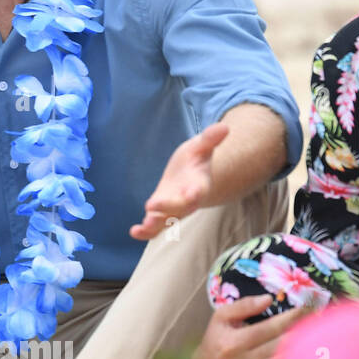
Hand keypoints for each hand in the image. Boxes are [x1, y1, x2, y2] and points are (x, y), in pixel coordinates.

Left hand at [130, 122, 228, 239]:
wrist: (190, 174)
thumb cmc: (196, 159)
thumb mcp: (201, 147)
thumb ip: (210, 139)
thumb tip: (224, 126)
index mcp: (199, 185)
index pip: (199, 191)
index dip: (195, 192)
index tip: (192, 194)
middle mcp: (187, 201)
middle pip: (180, 208)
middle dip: (167, 207)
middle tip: (152, 206)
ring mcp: (174, 209)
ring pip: (167, 221)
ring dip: (155, 225)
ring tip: (143, 227)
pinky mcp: (160, 213)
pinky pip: (155, 226)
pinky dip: (146, 232)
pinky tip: (134, 232)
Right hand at [192, 293, 313, 358]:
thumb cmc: (215, 343)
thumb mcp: (220, 319)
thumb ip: (242, 306)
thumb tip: (268, 299)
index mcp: (232, 342)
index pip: (270, 327)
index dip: (293, 317)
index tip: (309, 308)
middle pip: (282, 346)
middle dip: (304, 332)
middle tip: (322, 322)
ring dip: (305, 352)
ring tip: (321, 341)